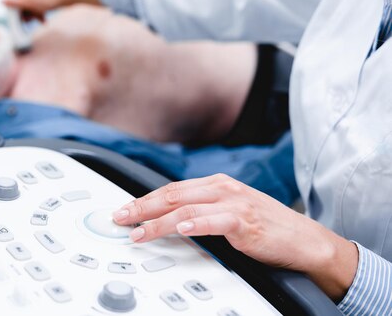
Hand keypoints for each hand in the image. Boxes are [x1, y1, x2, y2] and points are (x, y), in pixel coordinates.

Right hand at [3, 0, 100, 21]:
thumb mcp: (26, 3)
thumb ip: (13, 2)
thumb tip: (2, 0)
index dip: (10, 3)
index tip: (13, 13)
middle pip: (21, 1)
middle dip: (24, 12)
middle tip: (27, 20)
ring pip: (31, 4)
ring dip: (33, 14)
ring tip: (38, 20)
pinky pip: (39, 4)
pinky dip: (40, 12)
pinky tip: (43, 19)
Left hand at [113, 173, 357, 300]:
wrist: (303, 239)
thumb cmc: (266, 226)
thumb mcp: (229, 211)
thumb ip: (202, 211)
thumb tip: (170, 220)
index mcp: (217, 184)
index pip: (172, 190)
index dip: (145, 200)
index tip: (125, 211)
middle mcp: (222, 189)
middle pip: (172, 195)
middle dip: (142, 207)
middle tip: (120, 218)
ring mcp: (234, 203)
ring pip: (186, 209)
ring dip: (158, 222)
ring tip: (138, 232)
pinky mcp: (245, 221)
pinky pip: (214, 221)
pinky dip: (195, 224)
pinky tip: (180, 229)